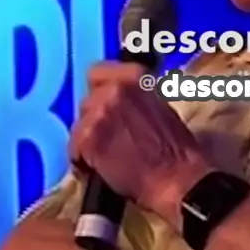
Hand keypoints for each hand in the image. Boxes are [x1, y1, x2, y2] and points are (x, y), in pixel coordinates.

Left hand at [69, 61, 212, 225]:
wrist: (176, 177)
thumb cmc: (175, 148)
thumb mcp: (159, 108)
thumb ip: (133, 99)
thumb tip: (116, 102)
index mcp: (135, 76)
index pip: (97, 72)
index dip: (99, 91)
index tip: (105, 106)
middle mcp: (113, 88)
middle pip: (86, 100)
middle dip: (94, 118)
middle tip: (108, 136)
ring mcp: (98, 112)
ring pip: (79, 124)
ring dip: (88, 139)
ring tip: (105, 155)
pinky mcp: (87, 137)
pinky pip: (74, 147)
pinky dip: (82, 159)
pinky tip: (98, 167)